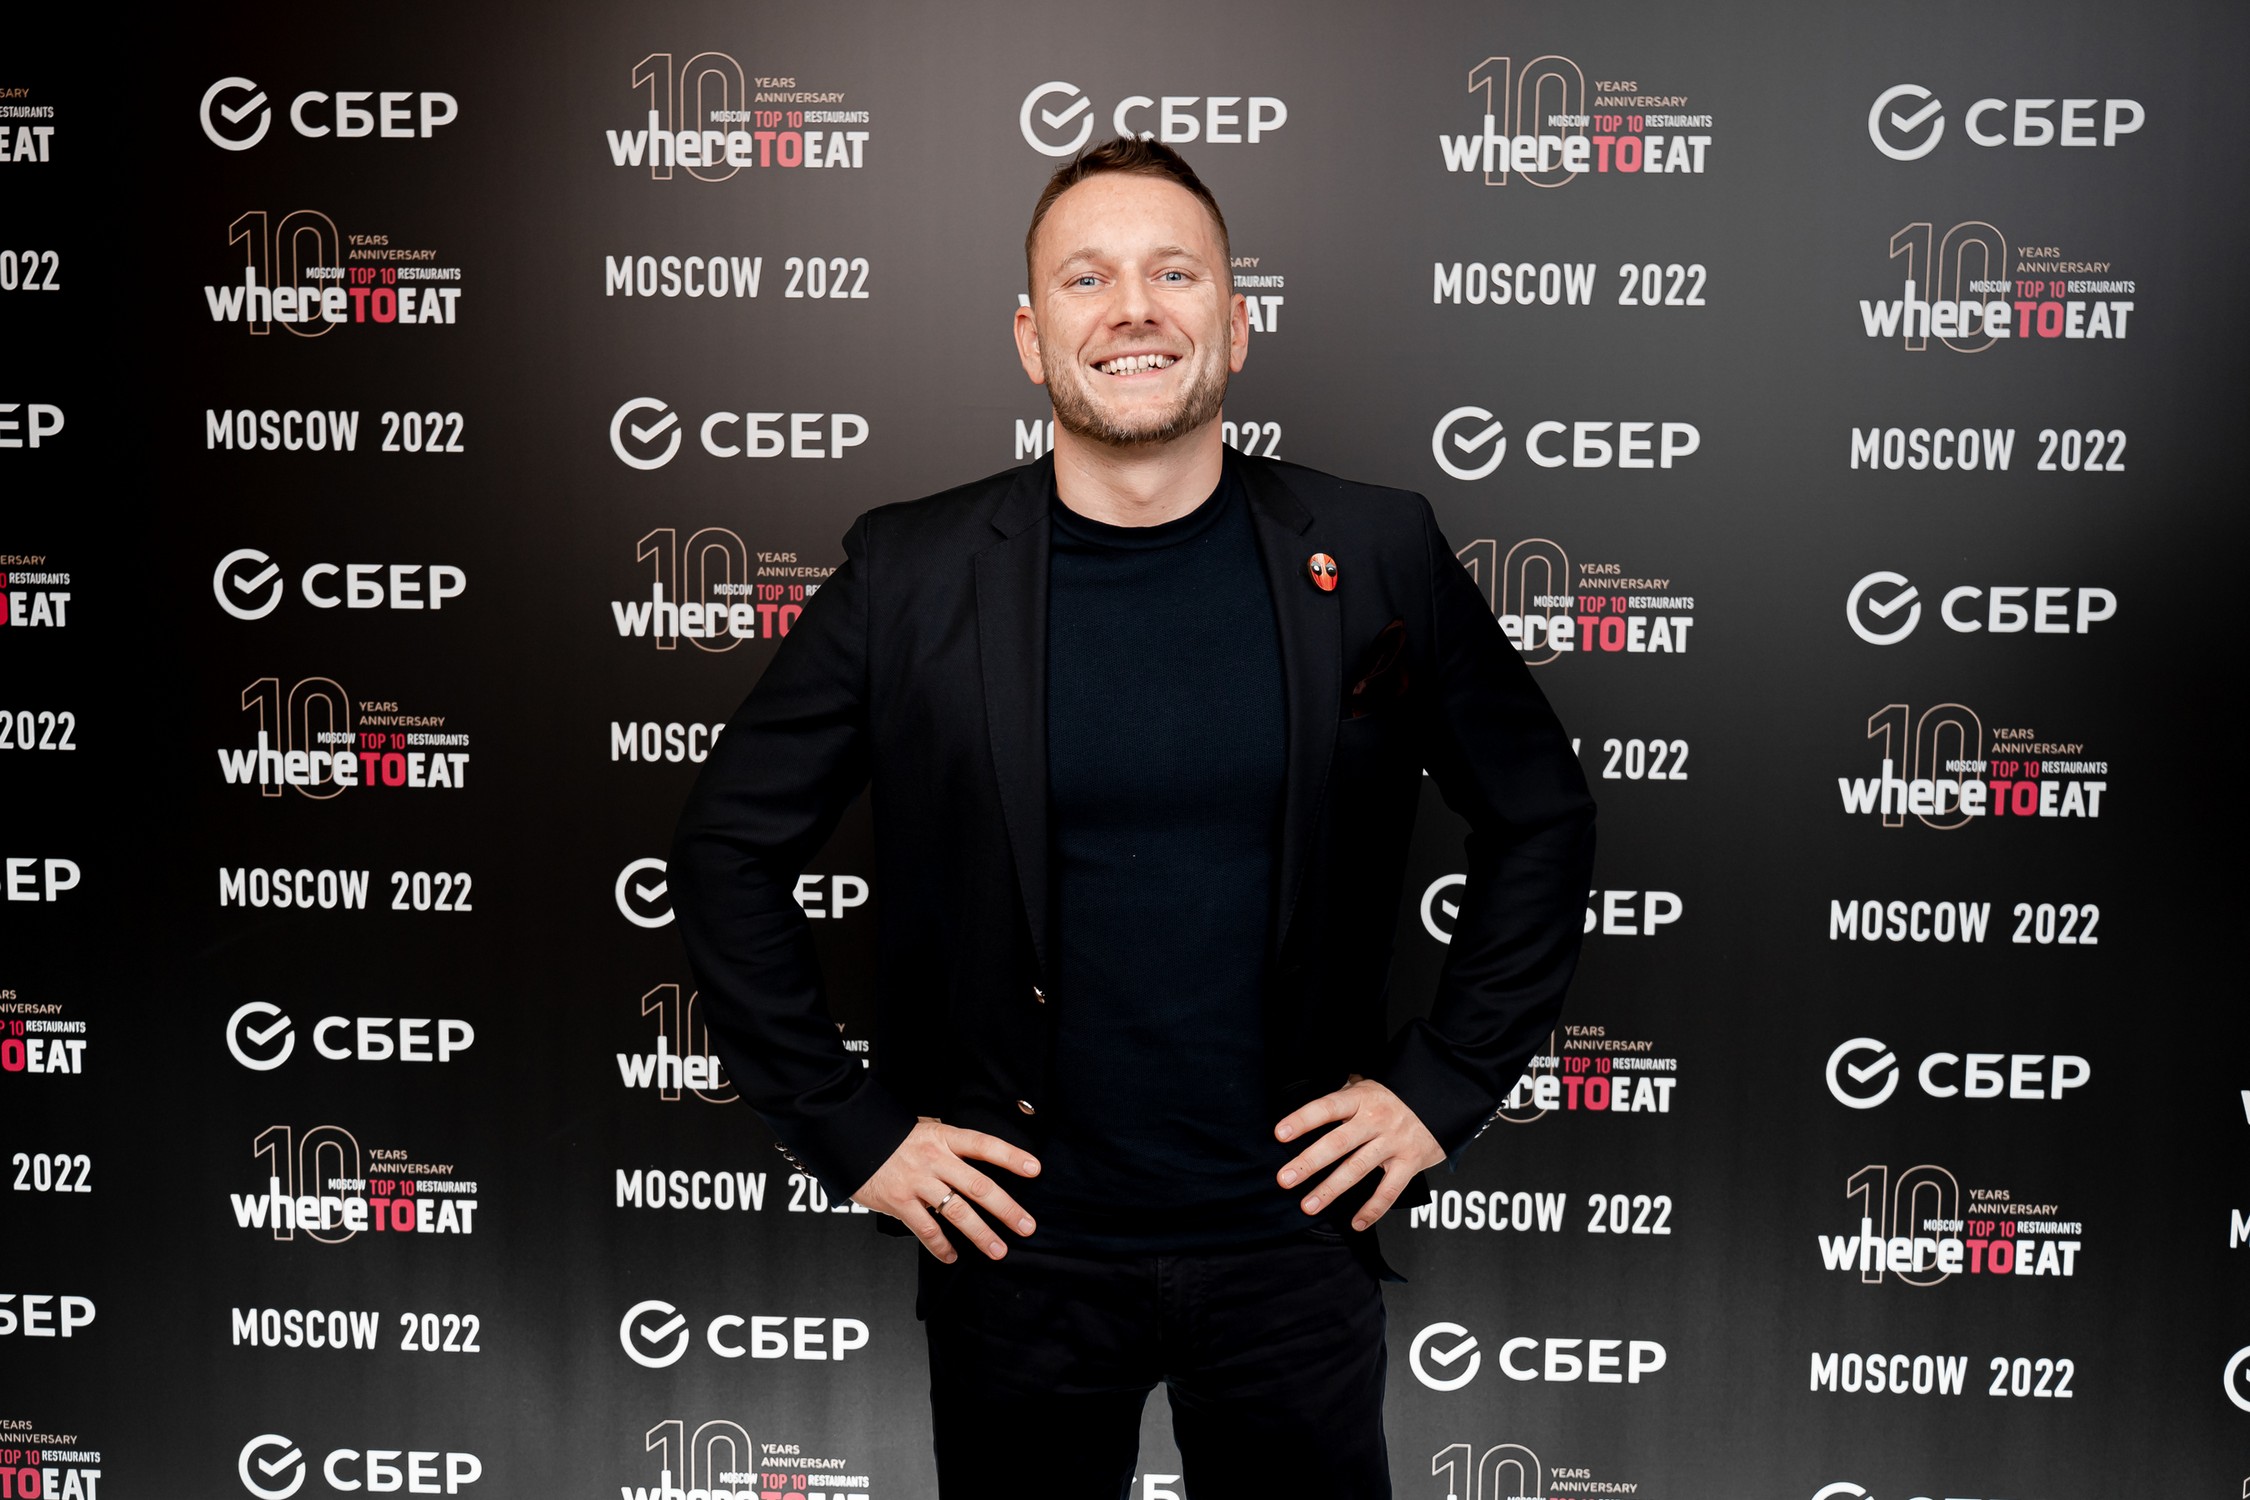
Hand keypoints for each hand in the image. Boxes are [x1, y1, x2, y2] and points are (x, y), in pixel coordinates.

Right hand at [850, 1117, 1040, 1262]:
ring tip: (998, 1250)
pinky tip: (952, 1257)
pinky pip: (926, 1229)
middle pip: (978, 1185)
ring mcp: (917, 1182)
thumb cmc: (891, 1136)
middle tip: (1027, 1226)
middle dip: (1006, 1209)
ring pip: (957, 1212)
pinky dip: (941, 1246)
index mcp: (944, 1137)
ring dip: (980, 1234)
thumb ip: (950, 1141)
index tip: (1035, 1169)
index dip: (1011, 1156)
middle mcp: (934, 1159)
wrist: (850, 1139)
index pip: (984, 1145)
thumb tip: (977, 1151)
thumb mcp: (924, 1127)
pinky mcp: (899, 1202)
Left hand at [1274, 1075, 1443, 1230]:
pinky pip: (1389, 1190)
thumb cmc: (1400, 1094)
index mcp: (1361, 1098)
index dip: (1302, 1120)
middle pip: (1337, 1142)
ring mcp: (1393, 1142)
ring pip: (1357, 1168)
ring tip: (1308, 1205)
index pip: (1326, 1108)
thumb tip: (1317, 1104)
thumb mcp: (1371, 1085)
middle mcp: (1375, 1120)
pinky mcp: (1410, 1162)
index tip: (1280, 1134)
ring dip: (1330, 1189)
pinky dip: (1373, 1209)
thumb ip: (1345, 1095)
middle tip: (1285, 1178)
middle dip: (1309, 1162)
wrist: (1445, 1097)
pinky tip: (1356, 1223)